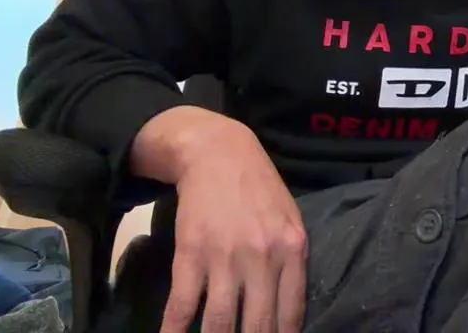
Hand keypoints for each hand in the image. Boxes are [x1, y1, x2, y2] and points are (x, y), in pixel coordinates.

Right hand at [135, 108, 307, 332]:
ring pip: (220, 322)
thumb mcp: (290, 220)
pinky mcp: (190, 254)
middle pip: (258, 325)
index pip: (291, 313)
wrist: (218, 153)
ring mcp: (225, 258)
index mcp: (292, 250)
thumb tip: (289, 311)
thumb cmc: (259, 188)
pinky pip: (183, 305)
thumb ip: (293, 262)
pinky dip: (175, 331)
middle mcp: (262, 258)